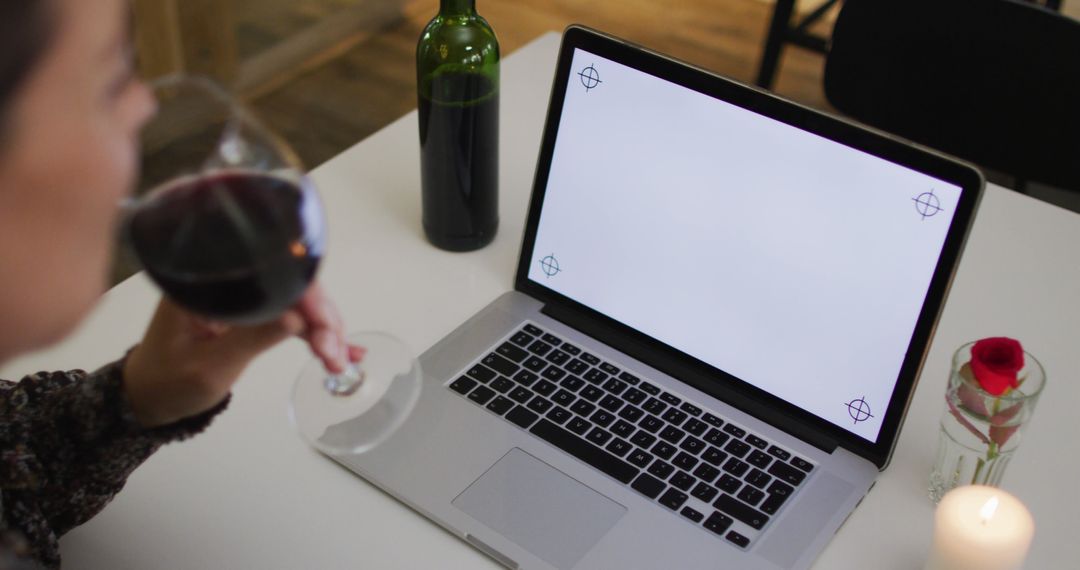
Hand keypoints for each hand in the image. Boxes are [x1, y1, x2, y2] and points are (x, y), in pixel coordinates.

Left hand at [123, 283, 362, 427]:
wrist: (148, 398)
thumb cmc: (167, 382)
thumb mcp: (208, 367)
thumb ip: (251, 339)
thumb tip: (297, 320)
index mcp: (206, 281)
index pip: (268, 273)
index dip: (305, 296)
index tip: (325, 327)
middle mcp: (227, 281)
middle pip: (290, 284)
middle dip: (321, 317)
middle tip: (337, 352)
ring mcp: (242, 296)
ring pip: (297, 302)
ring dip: (324, 329)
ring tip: (343, 359)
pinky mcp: (252, 312)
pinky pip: (291, 317)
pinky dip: (316, 334)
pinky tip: (341, 351)